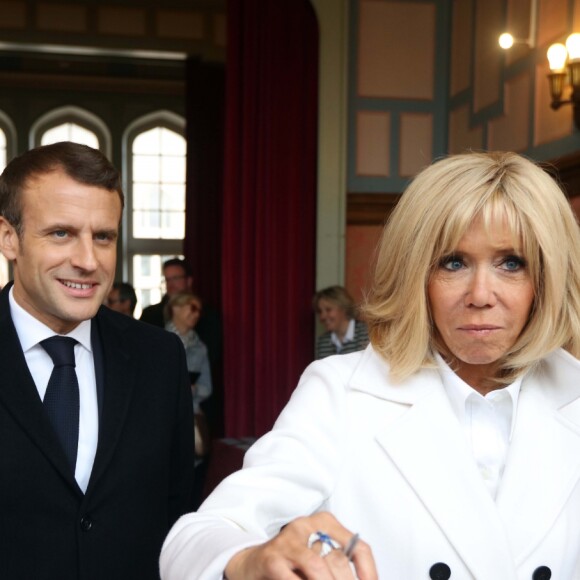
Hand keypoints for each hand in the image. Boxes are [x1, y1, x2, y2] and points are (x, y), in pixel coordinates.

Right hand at [224, 512, 376, 579]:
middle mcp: (307, 526)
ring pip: (318, 569)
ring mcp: (288, 540)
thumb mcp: (319, 557)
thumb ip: (337, 566)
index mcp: (325, 523)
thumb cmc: (294, 562)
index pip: (358, 547)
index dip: (369, 573)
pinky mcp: (272, 558)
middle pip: (339, 562)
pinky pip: (294, 579)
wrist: (253, 564)